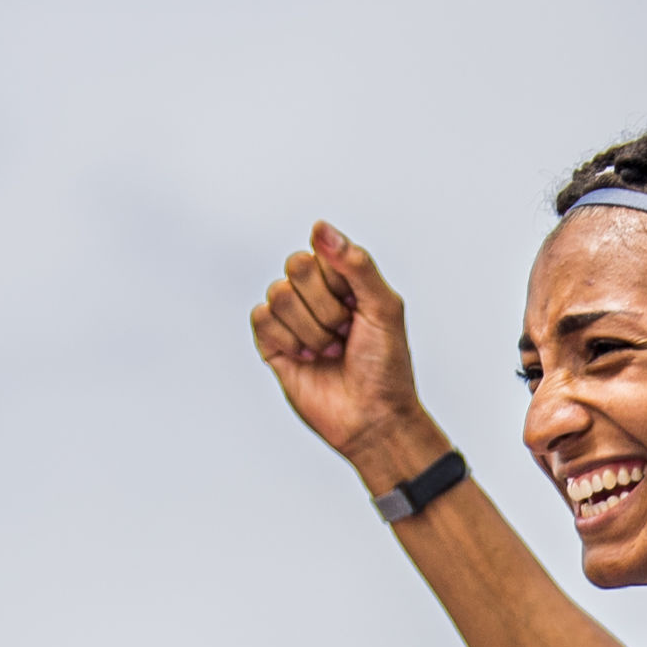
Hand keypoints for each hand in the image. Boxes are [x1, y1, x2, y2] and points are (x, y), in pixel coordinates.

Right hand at [249, 221, 440, 480]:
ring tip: (328, 350)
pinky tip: (306, 357)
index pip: (320, 252)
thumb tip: (320, 228)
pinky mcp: (272, 345)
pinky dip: (286, 340)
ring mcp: (292, 319)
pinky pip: (261, 319)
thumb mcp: (384, 306)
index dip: (339, 282)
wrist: (372, 418)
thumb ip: (355, 263)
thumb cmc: (385, 366)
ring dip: (309, 329)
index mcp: (344, 280)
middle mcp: (316, 295)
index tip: (359, 310)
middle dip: (324, 306)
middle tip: (343, 333)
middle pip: (294, 268)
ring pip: (278, 294)